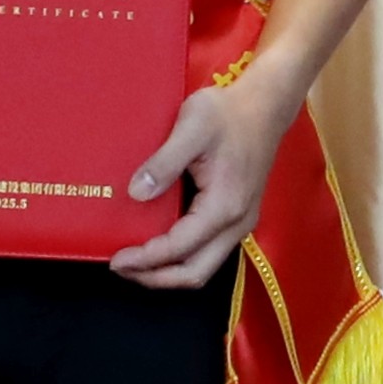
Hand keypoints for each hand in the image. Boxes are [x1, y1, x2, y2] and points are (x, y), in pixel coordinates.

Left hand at [109, 75, 290, 290]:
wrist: (265, 106)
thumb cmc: (229, 113)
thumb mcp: (192, 127)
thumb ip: (164, 163)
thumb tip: (136, 194)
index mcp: (224, 205)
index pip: (180, 247)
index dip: (146, 259)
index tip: (116, 259)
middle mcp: (237, 223)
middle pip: (195, 272)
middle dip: (155, 277)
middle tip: (122, 268)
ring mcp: (240, 223)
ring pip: (203, 266)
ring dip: (167, 272)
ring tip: (136, 262)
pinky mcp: (237, 217)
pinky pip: (208, 251)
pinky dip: (180, 257)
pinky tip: (158, 245)